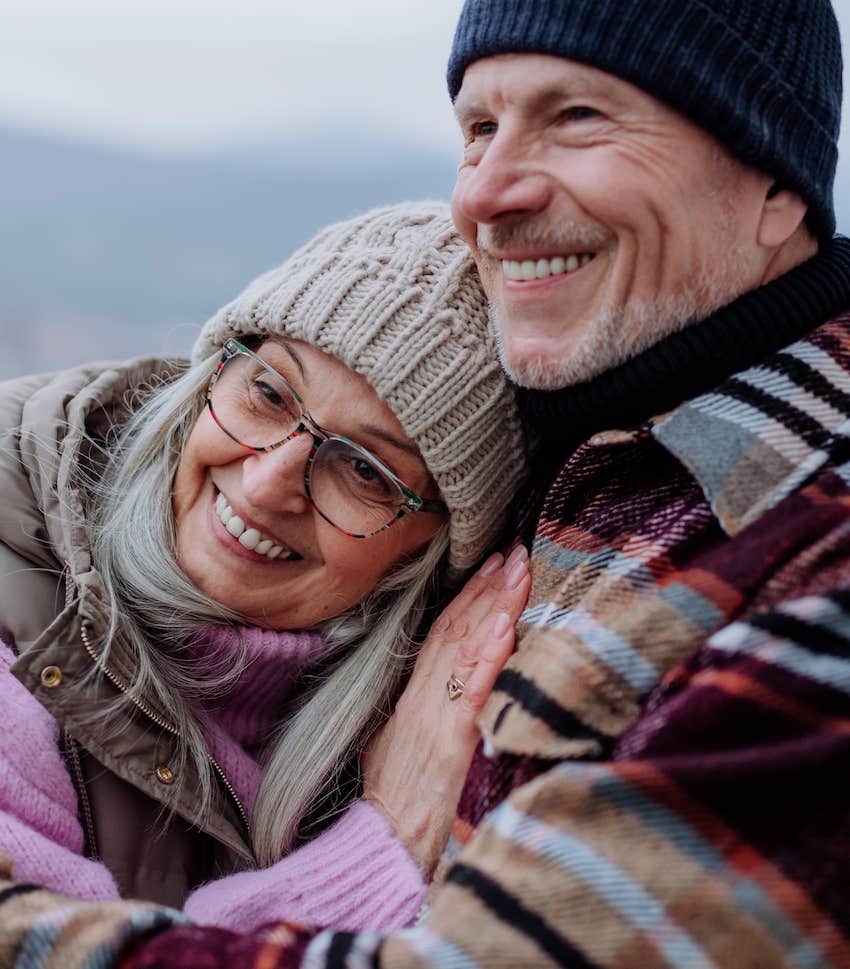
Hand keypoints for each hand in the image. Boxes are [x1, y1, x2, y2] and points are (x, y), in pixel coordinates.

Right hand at [362, 544, 529, 876]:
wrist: (376, 846)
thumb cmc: (389, 800)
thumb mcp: (394, 743)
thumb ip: (419, 709)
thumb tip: (439, 686)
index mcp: (413, 694)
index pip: (441, 631)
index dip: (466, 595)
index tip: (490, 562)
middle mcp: (423, 696)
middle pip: (456, 627)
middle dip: (487, 585)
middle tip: (514, 548)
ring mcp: (435, 715)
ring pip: (466, 647)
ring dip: (495, 604)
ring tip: (518, 568)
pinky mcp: (448, 741)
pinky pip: (473, 690)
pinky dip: (489, 654)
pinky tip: (506, 626)